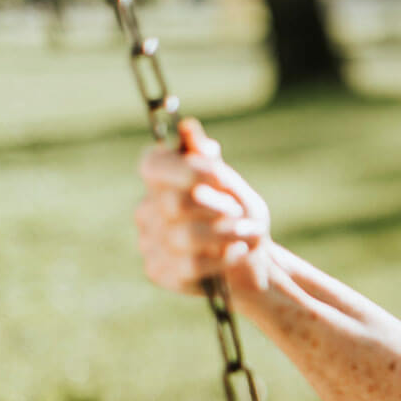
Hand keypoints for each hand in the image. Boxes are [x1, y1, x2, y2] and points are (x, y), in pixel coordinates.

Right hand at [136, 119, 272, 295]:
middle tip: (237, 212)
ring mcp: (149, 242)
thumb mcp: (232, 187)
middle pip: (174, 203)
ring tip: (245, 233)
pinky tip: (236, 253)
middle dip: (217, 208)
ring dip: (226, 234)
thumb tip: (186, 128)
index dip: (185, 169)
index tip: (219, 175)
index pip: (153, 164)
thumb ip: (208, 162)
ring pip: (184, 236)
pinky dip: (222, 258)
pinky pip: (189, 265)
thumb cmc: (240, 218)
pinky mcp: (159, 272)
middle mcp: (147, 209)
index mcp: (162, 180)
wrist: (253, 262)